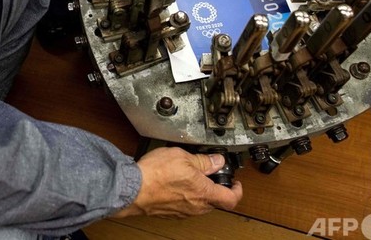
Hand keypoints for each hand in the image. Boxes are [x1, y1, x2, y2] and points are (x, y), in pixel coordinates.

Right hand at [113, 147, 242, 218]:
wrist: (132, 189)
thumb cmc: (157, 174)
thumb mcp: (184, 157)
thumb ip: (204, 161)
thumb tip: (217, 161)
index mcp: (205, 193)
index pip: (231, 199)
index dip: (237, 191)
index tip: (235, 183)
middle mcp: (196, 206)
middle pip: (215, 201)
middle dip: (215, 188)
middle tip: (211, 174)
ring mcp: (183, 212)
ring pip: (199, 203)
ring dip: (198, 192)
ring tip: (189, 175)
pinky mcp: (170, 212)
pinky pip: (184, 205)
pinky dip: (184, 195)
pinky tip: (174, 182)